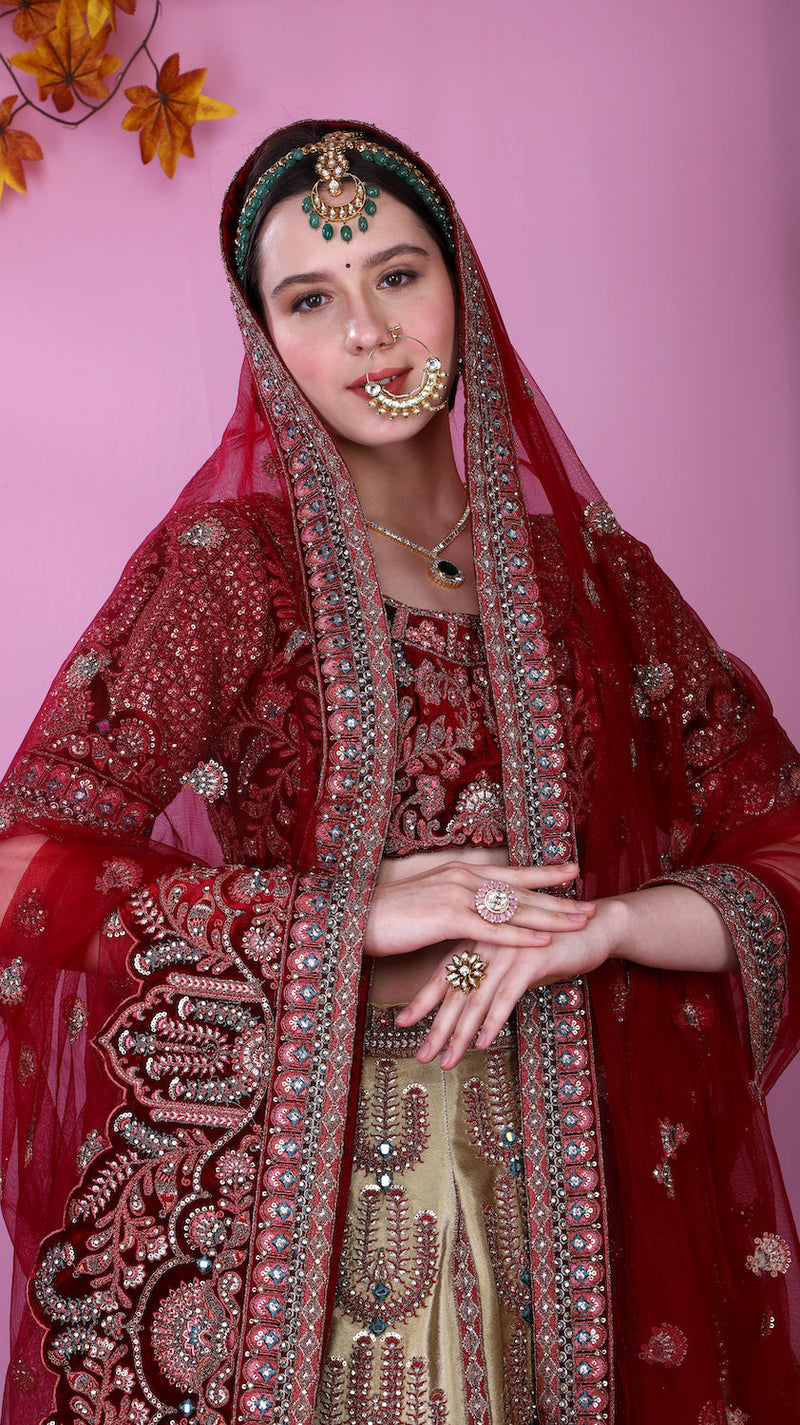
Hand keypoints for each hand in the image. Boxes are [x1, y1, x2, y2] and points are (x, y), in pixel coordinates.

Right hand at [363, 859, 592, 959]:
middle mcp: (463, 879)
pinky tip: (543, 941)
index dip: (543, 874)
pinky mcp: (447, 918)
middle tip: (589, 904)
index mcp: (460, 873)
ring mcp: (456, 895)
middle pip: (520, 891)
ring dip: (549, 917)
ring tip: (579, 922)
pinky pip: (491, 930)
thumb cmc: (389, 915)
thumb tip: (475, 913)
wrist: (355, 915)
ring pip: (513, 909)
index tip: (572, 871)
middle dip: (558, 900)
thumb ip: (455, 903)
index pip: (511, 873)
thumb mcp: (428, 902)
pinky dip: (520, 936)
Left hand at [396, 897, 625, 1068]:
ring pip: (476, 998)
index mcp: (479, 942)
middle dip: (437, 1027)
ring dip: (461, 1033)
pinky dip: (493, 1021)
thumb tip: (477, 1008)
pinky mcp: (530, 959)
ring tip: (448, 1060)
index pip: (444, 974)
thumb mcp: (516, 963)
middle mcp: (487, 944)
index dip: (423, 1000)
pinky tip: (484, 1044)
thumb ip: (495, 979)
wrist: (595, 927)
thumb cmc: (554, 947)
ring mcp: (507, 950)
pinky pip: (506, 995)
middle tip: (421, 1055)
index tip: (401, 1023)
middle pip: (455, 991)